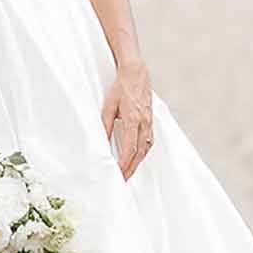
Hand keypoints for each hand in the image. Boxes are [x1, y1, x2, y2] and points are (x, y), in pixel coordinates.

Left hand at [102, 63, 153, 180]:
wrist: (136, 73)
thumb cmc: (121, 88)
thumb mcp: (108, 105)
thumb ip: (105, 124)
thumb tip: (101, 141)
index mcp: (132, 119)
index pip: (130, 148)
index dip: (124, 163)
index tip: (118, 173)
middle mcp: (143, 123)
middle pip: (139, 152)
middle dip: (131, 168)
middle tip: (123, 179)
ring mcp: (149, 122)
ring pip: (146, 148)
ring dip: (138, 162)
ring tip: (129, 171)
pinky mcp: (150, 120)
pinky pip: (149, 141)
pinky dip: (143, 152)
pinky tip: (137, 156)